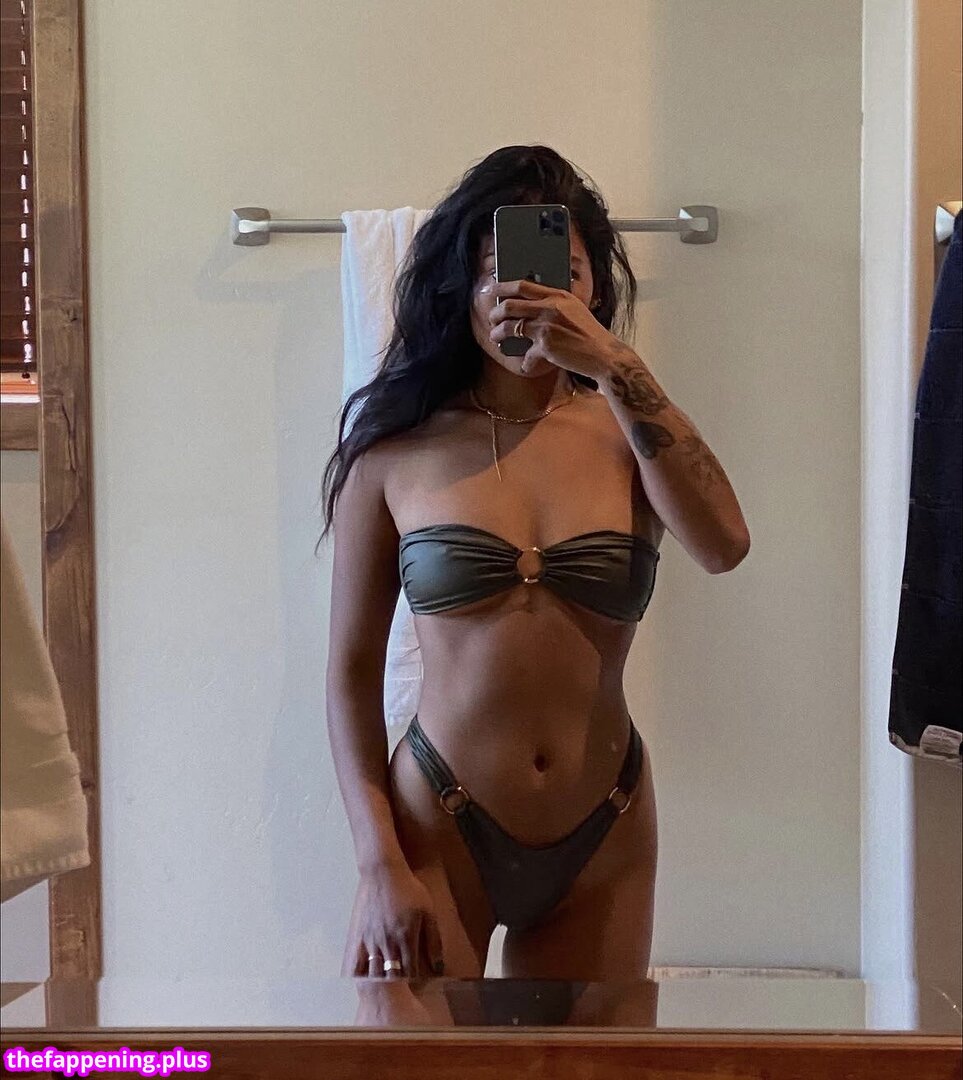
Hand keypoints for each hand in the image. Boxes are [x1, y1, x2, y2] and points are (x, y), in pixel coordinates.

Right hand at [344, 862, 444, 979]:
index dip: (414, 982)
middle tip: (400, 991)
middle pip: (391, 978)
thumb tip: (439, 966)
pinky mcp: (358, 936)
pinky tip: (362, 982)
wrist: (383, 872)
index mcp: (407, 938)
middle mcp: (388, 943)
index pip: (410, 973)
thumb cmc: (409, 889)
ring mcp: (371, 941)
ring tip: (383, 990)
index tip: (416, 984)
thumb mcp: (428, 911)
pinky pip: (355, 963)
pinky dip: (358, 976)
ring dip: (379, 984)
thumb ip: (434, 940)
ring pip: (373, 974)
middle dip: (396, 987)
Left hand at [481, 278, 617, 379]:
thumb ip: (555, 304)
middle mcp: (550, 307)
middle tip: (492, 318)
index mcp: (557, 295)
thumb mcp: (574, 309)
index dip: (503, 286)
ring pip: (511, 327)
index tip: (492, 289)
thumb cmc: (589, 333)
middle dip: (495, 313)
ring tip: (496, 337)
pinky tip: (525, 365)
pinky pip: (526, 354)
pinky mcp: (546, 345)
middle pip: (510, 305)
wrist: (604, 354)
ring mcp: (546, 326)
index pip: (523, 285)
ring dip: (498, 333)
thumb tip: (530, 305)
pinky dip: (525, 362)